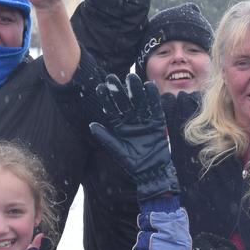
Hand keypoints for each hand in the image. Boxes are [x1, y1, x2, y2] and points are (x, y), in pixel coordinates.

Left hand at [88, 73, 178, 200]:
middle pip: (125, 102)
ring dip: (136, 90)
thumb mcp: (117, 151)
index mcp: (120, 126)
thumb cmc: (132, 163)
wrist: (151, 171)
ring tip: (131, 78)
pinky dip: (153, 98)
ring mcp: (145, 120)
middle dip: (119, 90)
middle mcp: (131, 121)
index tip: (100, 86)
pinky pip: (155, 108)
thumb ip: (106, 138)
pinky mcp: (158, 122)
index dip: (107, 98)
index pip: (112, 109)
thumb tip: (91, 125)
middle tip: (113, 77)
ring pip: (139, 102)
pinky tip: (149, 86)